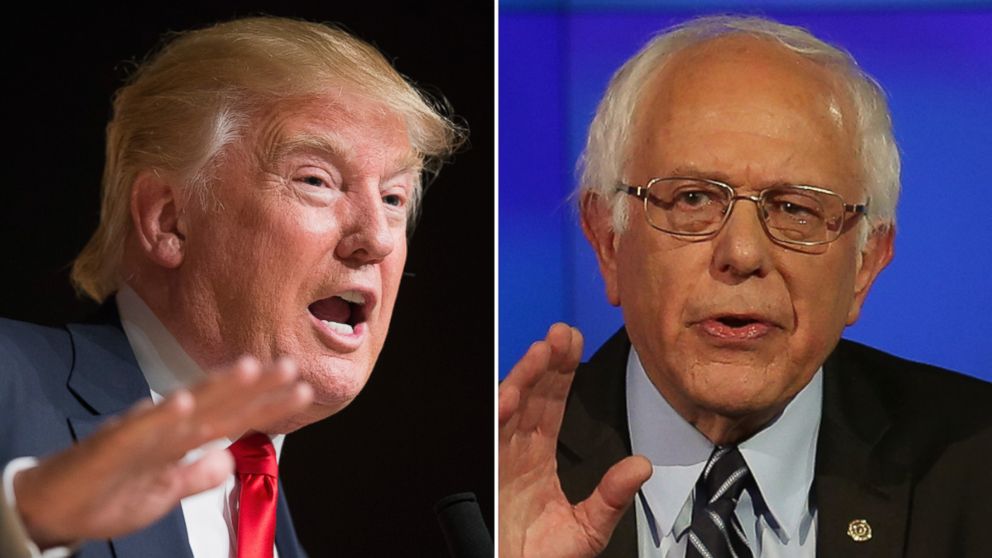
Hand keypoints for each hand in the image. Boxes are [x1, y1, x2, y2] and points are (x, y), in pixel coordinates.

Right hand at [12, 357, 312, 549]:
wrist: (54, 509)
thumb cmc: (109, 494)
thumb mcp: (165, 491)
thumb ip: (197, 474)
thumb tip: (229, 458)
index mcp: (181, 439)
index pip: (233, 417)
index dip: (267, 404)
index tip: (301, 389)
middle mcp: (166, 427)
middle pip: (218, 402)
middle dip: (255, 386)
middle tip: (291, 366)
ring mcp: (139, 433)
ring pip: (184, 406)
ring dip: (216, 387)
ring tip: (249, 368)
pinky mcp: (109, 445)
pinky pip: (136, 429)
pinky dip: (159, 416)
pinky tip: (182, 402)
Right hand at [499, 324, 651, 557]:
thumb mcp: (588, 528)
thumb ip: (611, 496)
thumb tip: (641, 466)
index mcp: (538, 459)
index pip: (551, 405)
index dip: (562, 373)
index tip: (574, 343)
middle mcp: (516, 451)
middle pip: (531, 396)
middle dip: (547, 362)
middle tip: (563, 333)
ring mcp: (499, 458)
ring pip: (511, 407)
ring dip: (525, 377)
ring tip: (543, 352)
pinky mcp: (486, 469)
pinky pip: (491, 435)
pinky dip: (499, 414)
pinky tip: (511, 394)